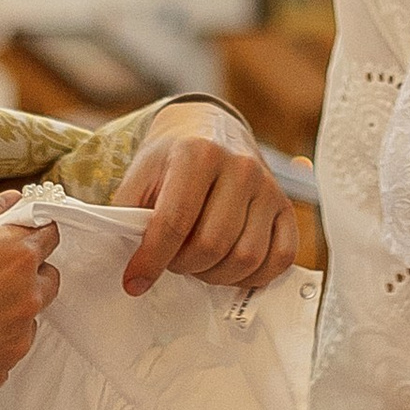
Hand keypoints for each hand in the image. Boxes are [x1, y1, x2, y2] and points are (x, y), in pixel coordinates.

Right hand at [0, 194, 58, 409]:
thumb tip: (9, 200)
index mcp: (14, 256)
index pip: (49, 234)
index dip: (32, 231)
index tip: (14, 235)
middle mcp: (26, 299)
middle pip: (47, 277)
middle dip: (26, 271)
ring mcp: (15, 341)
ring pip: (28, 317)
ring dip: (9, 309)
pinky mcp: (0, 373)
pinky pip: (6, 350)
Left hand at [115, 117, 299, 294]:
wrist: (209, 129)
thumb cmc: (173, 157)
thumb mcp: (141, 172)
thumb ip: (128, 213)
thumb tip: (125, 259)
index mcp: (198, 153)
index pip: (174, 222)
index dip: (151, 260)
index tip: (135, 281)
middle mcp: (239, 167)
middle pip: (212, 245)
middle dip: (184, 266)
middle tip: (171, 260)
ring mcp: (268, 186)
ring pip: (247, 257)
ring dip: (216, 275)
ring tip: (198, 262)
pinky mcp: (285, 206)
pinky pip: (281, 257)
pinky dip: (255, 276)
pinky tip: (231, 267)